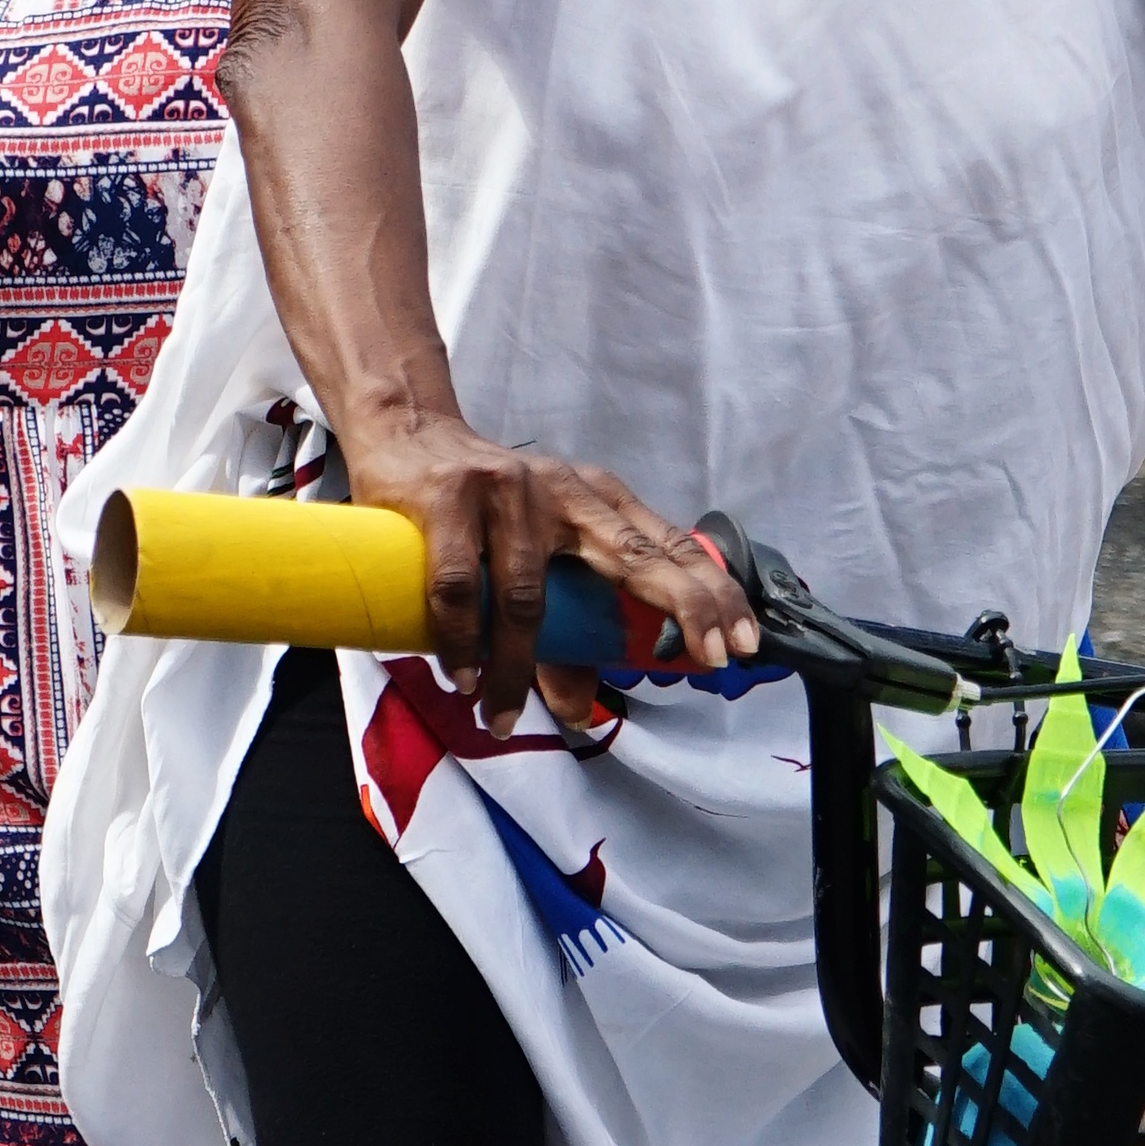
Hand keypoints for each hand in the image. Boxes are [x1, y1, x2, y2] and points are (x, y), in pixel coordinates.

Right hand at [335, 404, 751, 732]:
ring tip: (500, 714)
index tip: (737, 645)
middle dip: (682, 608)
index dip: (710, 597)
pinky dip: (463, 638)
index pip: (670, 549)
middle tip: (703, 663)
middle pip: (635, 558)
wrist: (406, 431)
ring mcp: (508, 491)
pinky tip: (463, 675)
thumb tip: (579, 713)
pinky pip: (461, 584)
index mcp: (599, 502)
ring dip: (515, 666)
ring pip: (528, 595)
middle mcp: (566, 492)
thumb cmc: (482, 506)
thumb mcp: (535, 555)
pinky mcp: (449, 496)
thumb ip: (563, 632)